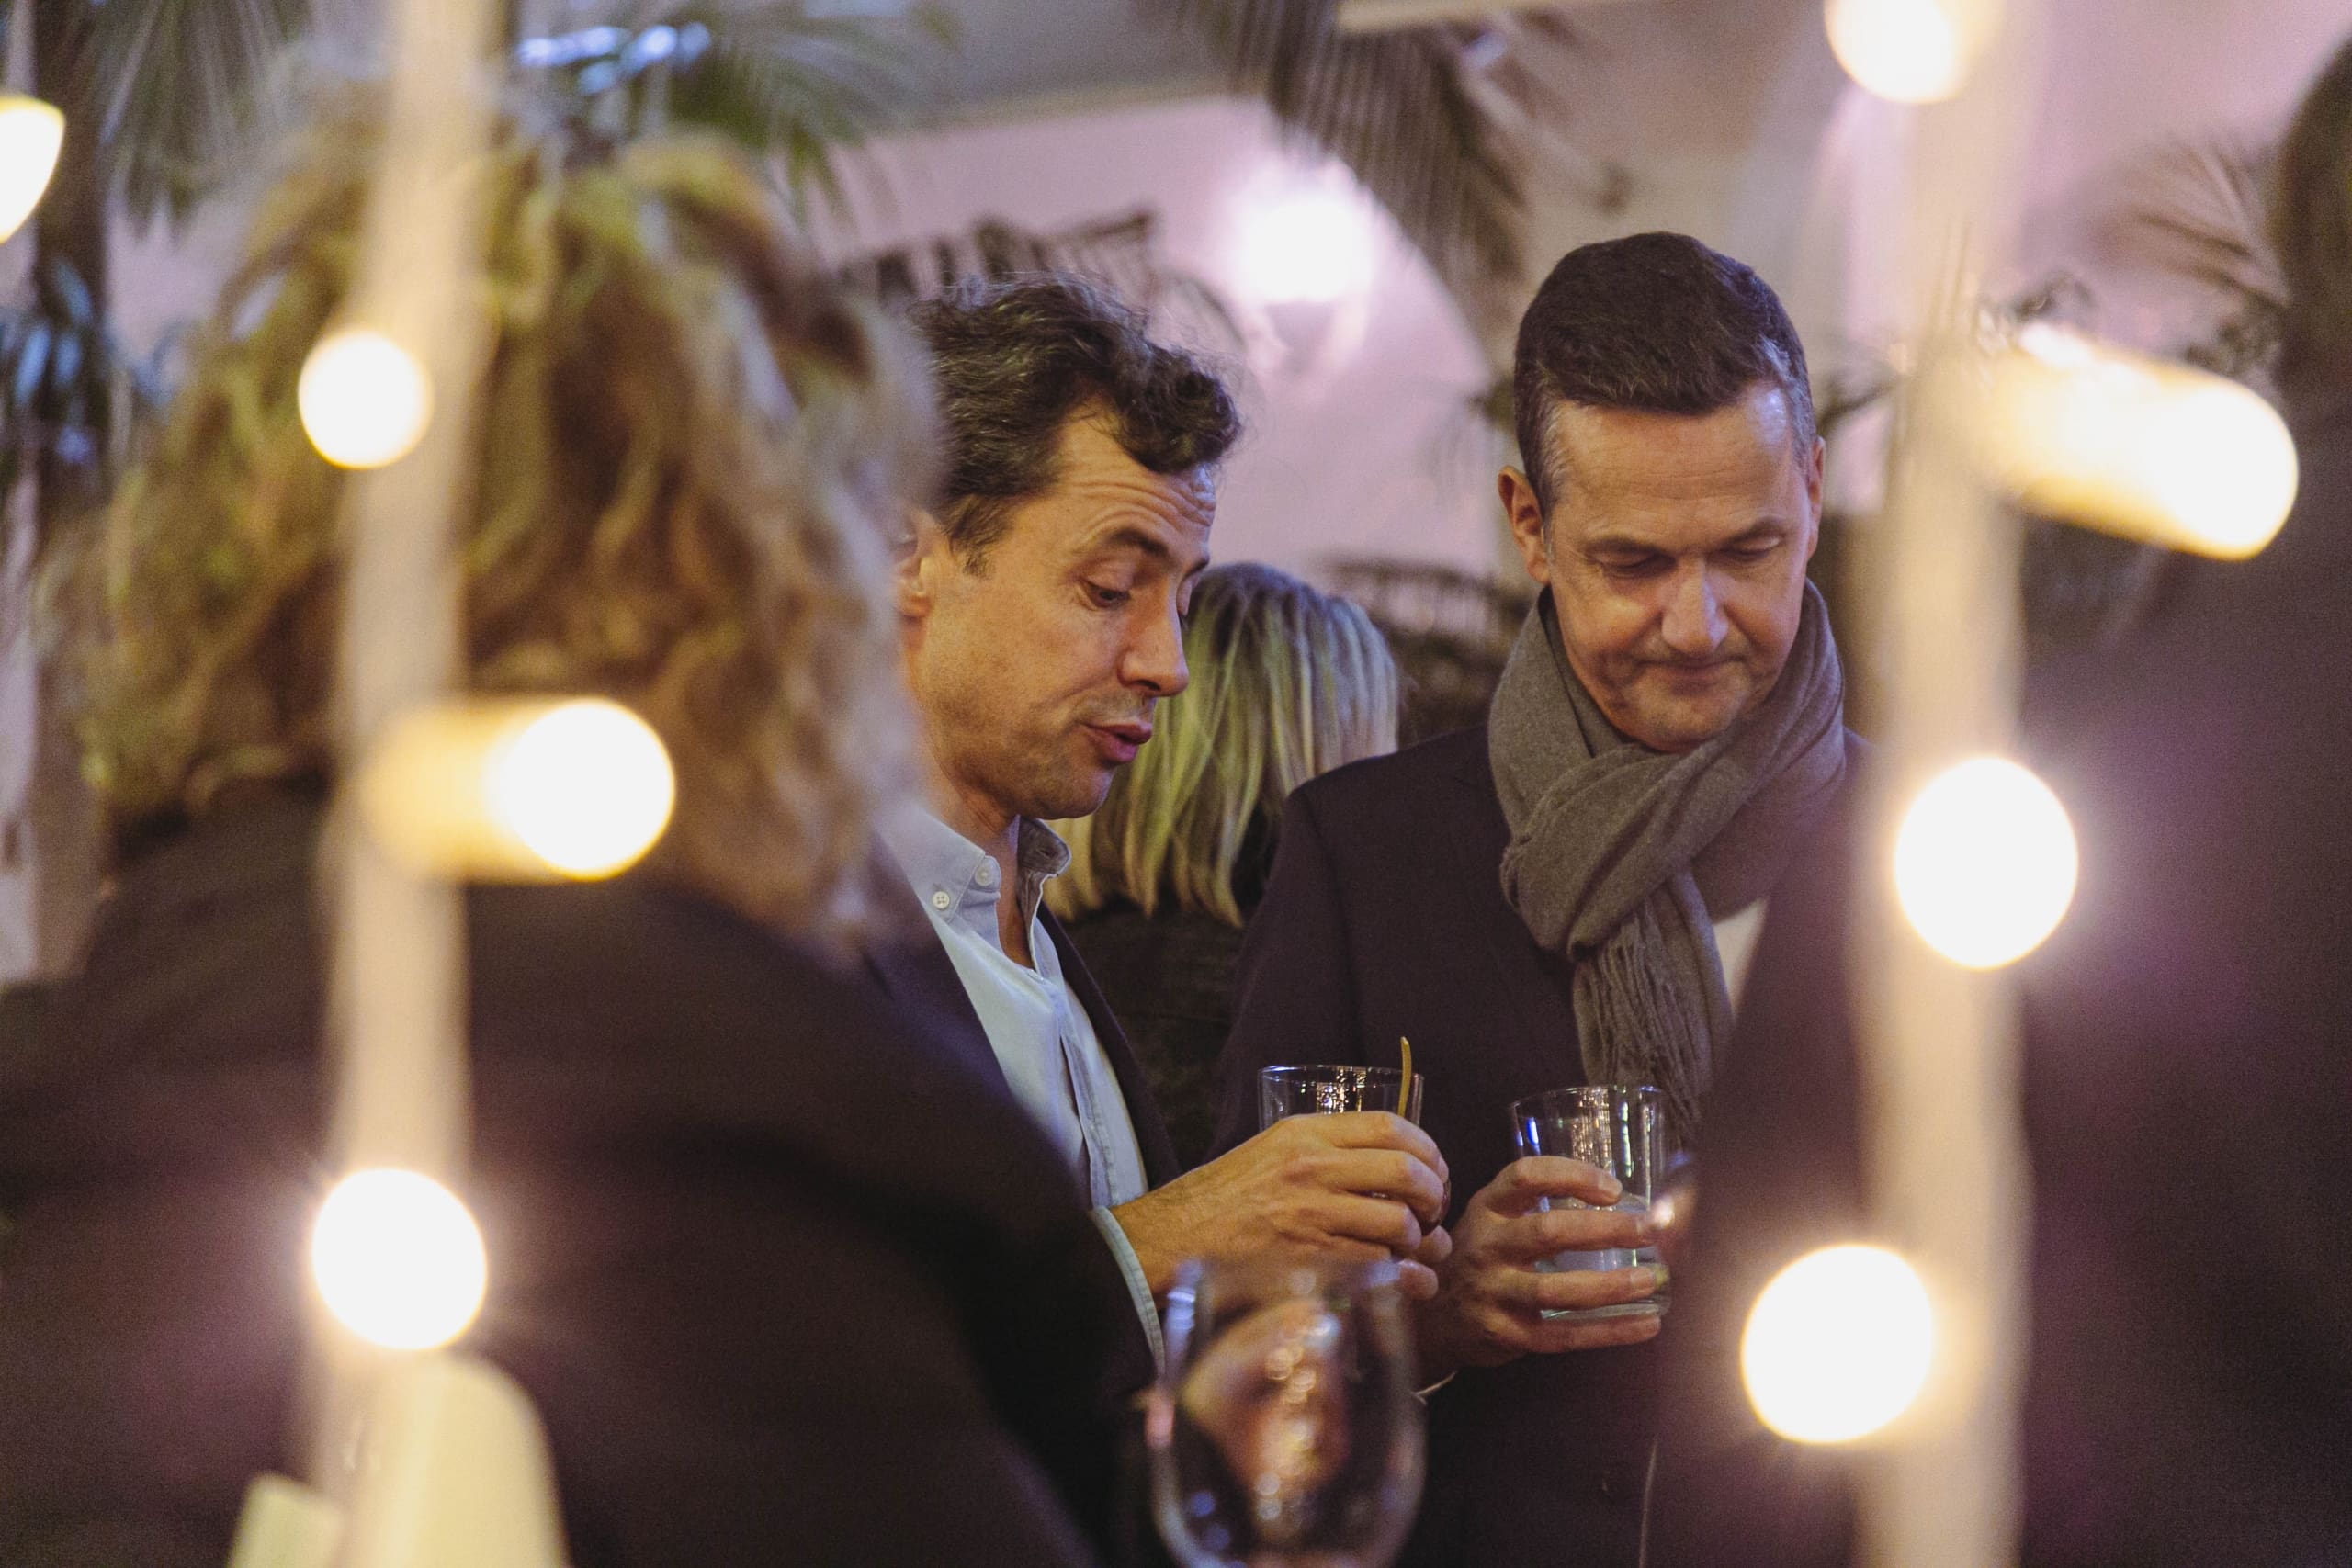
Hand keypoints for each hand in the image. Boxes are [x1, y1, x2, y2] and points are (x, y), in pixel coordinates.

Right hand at [1113, 1113, 1450, 1296]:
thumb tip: (1395, 1168)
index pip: (1390, 1127)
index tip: (1434, 1170)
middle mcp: (1311, 1169)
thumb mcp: (1272, 1150)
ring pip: (1398, 1224)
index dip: (1427, 1150)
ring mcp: (1311, 1216)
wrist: (1174, 1238)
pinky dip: (1405, 1278)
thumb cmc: (1224, 1197)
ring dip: (1418, 1242)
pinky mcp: (1308, 1261)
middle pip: (1406, 1173)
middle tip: (1431, 1213)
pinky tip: (1408, 1281)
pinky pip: (1379, 1268)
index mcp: (1304, 1133)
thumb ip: (1326, 1150)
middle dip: (1433, 1196)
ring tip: (1411, 1248)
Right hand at [1415, 1156, 1662, 1379]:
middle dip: (1604, 1230)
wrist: (1432, 1317)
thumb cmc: (1478, 1259)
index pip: (1526, 1177)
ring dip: (1610, 1285)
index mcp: (1487, 1209)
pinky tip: (1646, 1323)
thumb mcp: (1490, 1220)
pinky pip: (1564, 1335)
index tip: (1612, 1188)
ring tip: (1650, 1279)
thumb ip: (1534, 1206)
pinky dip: (1610, 1331)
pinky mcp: (1506, 1334)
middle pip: (1547, 1232)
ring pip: (1556, 1290)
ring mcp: (1493, 1293)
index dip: (1571, 1176)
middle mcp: (1486, 1246)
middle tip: (1646, 1230)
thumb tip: (1616, 1198)